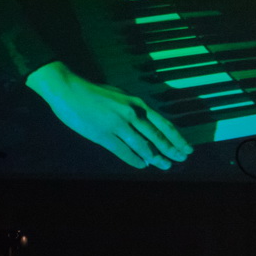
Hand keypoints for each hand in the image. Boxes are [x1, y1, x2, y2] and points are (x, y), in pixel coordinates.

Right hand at [26, 61, 191, 169]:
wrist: (67, 89)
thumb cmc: (94, 92)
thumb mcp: (121, 96)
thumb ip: (135, 109)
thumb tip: (148, 123)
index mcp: (138, 104)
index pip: (164, 124)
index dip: (177, 138)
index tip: (187, 148)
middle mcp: (132, 114)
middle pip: (157, 137)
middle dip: (171, 150)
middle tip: (180, 160)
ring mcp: (118, 125)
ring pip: (143, 146)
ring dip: (155, 158)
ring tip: (164, 166)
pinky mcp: (103, 135)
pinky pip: (123, 151)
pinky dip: (134, 160)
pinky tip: (142, 166)